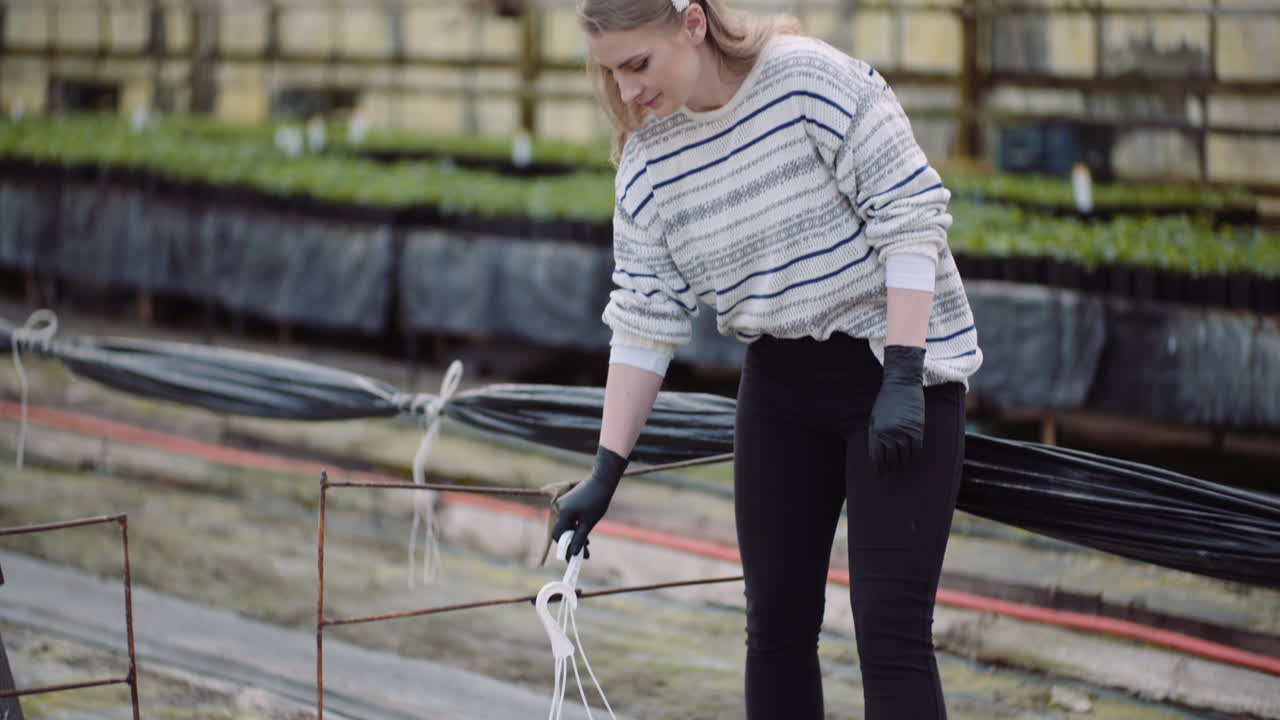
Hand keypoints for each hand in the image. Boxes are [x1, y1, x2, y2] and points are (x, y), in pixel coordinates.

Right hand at [550, 445, 628, 558]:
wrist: (602, 481)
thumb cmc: (597, 501)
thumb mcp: (589, 523)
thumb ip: (579, 539)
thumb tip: (573, 554)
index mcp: (564, 513)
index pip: (558, 536)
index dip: (564, 548)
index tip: (573, 558)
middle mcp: (560, 507)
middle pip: (562, 531)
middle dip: (572, 542)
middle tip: (584, 553)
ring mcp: (563, 503)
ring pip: (566, 525)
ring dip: (575, 534)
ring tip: (587, 544)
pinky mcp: (567, 501)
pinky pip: (569, 517)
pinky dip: (575, 525)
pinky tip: (584, 531)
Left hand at [868, 345, 925, 473]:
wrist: (901, 383)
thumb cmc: (885, 400)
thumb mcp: (874, 417)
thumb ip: (875, 434)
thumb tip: (876, 453)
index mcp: (876, 431)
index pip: (876, 457)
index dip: (879, 468)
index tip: (880, 474)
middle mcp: (889, 434)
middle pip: (891, 459)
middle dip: (891, 467)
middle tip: (893, 471)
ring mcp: (903, 431)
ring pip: (904, 456)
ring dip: (903, 462)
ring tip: (903, 464)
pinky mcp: (917, 428)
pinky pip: (917, 448)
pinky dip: (915, 454)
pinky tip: (913, 456)